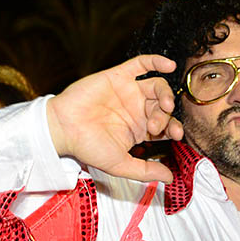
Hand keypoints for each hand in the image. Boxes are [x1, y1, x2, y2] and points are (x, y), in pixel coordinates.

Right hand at [46, 55, 183, 182]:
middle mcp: (136, 109)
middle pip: (163, 106)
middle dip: (167, 116)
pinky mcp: (118, 76)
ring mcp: (128, 91)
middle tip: (158, 125)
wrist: (63, 129)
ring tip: (165, 105)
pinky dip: (157, 61)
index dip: (174, 128)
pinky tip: (170, 65)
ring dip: (166, 94)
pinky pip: (141, 64)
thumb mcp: (121, 165)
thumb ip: (146, 171)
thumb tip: (170, 179)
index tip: (176, 135)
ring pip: (157, 86)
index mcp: (138, 129)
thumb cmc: (87, 147)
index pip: (166, 125)